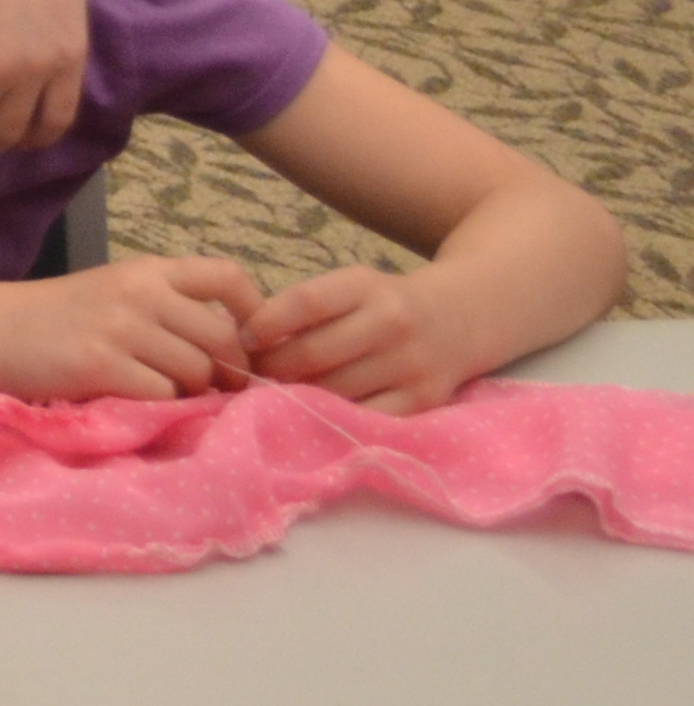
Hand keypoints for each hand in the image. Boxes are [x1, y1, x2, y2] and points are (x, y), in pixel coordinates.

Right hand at [0, 254, 264, 400]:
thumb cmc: (59, 316)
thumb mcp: (118, 294)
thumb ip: (170, 310)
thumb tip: (236, 353)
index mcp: (149, 270)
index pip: (228, 276)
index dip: (254, 313)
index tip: (250, 344)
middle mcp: (140, 291)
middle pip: (222, 337)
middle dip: (226, 372)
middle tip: (209, 389)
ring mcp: (119, 326)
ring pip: (195, 371)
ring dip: (188, 393)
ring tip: (159, 392)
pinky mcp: (99, 363)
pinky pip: (160, 394)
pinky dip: (156, 405)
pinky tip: (131, 399)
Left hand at [246, 264, 491, 413]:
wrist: (463, 319)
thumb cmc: (386, 304)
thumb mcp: (351, 287)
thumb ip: (306, 307)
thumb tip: (242, 336)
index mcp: (366, 287)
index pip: (306, 303)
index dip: (267, 323)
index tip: (242, 339)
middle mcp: (391, 323)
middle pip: (315, 353)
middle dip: (272, 368)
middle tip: (247, 376)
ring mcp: (409, 364)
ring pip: (335, 389)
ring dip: (295, 396)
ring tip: (271, 395)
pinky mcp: (422, 400)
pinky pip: (365, 417)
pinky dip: (332, 418)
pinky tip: (312, 415)